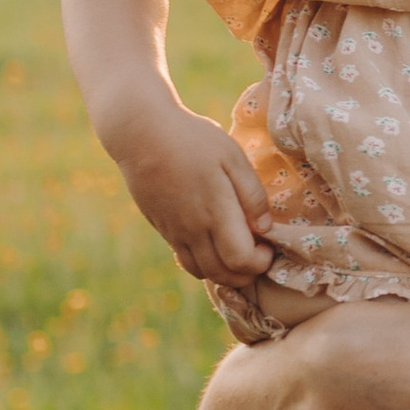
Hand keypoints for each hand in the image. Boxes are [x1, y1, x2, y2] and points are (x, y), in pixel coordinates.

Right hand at [116, 109, 273, 286]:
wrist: (141, 134)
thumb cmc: (193, 140)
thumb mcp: (232, 157)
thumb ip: (252, 194)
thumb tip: (265, 228)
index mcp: (215, 211)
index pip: (241, 260)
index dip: (261, 261)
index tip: (268, 244)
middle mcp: (193, 230)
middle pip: (223, 275)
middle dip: (247, 274)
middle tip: (259, 253)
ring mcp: (175, 232)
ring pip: (202, 272)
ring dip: (226, 273)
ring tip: (239, 252)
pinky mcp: (163, 229)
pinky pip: (186, 260)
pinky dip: (205, 264)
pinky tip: (215, 245)